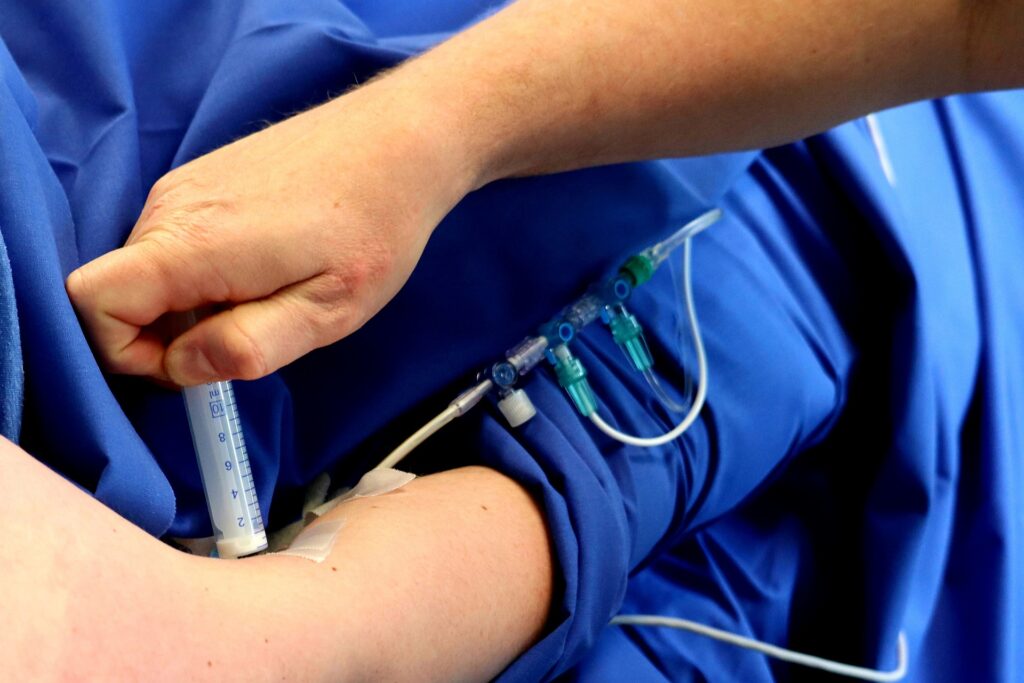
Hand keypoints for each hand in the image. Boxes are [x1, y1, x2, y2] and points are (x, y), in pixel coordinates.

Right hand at [67, 80, 474, 385]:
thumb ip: (249, 346)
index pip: (92, 302)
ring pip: (147, 270)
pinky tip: (267, 265)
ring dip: (192, 304)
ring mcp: (184, 185)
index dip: (125, 353)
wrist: (400, 140)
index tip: (193, 364)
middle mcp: (170, 206)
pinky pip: (172, 242)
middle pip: (120, 293)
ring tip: (270, 294)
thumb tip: (180, 367)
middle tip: (253, 332)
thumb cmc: (375, 228)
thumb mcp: (328, 310)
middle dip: (168, 335)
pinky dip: (202, 273)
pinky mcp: (203, 177)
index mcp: (192, 243)